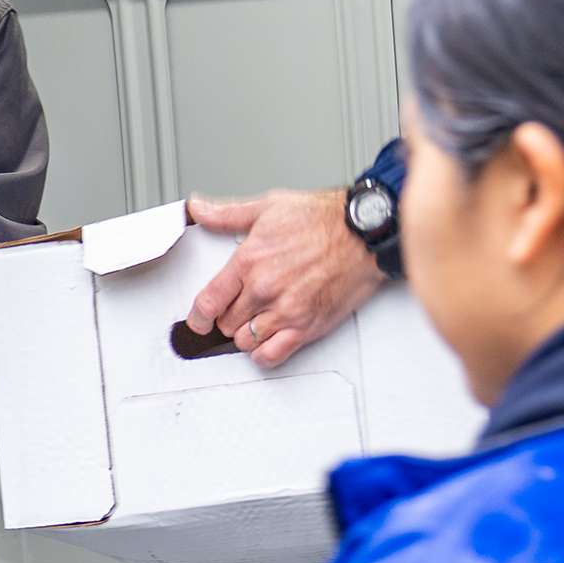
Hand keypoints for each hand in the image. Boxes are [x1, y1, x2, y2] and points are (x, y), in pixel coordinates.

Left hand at [184, 188, 386, 368]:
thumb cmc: (325, 219)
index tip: (198, 320)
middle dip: (227, 318)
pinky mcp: (307, 327)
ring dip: (246, 335)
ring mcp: (286, 311)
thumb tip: (199, 210)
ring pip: (245, 342)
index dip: (198, 317)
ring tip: (255, 321)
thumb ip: (227, 214)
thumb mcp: (269, 206)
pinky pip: (271, 356)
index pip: (208, 301)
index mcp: (250, 261)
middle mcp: (265, 289)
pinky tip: (267, 342)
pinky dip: (264, 355)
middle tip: (237, 309)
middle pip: (226, 323)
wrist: (365, 233)